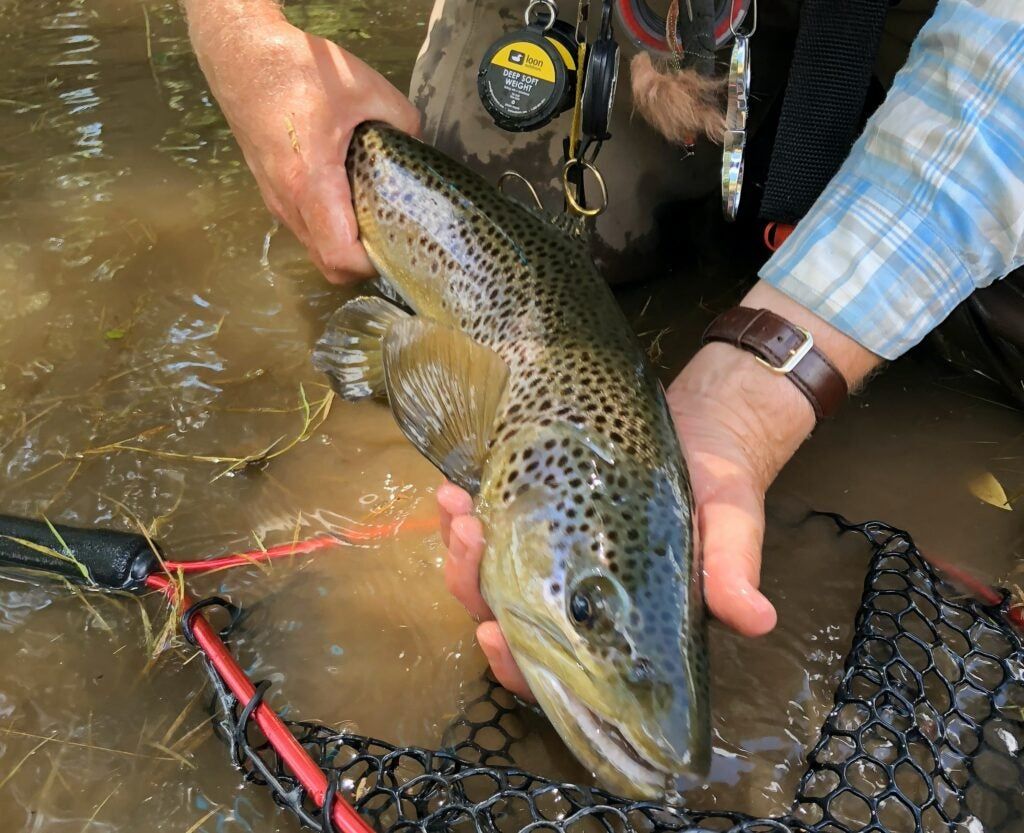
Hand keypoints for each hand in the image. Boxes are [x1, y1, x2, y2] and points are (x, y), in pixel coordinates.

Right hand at [190, 14, 419, 282]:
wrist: (240, 55)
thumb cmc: (296, 70)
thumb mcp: (365, 88)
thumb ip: (403, 121)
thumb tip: (419, 144)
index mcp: (310, 182)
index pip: (339, 255)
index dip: (370, 264)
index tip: (396, 248)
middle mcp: (288, 201)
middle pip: (327, 264)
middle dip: (362, 263)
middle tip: (392, 236)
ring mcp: (276, 199)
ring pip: (314, 248)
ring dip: (345, 245)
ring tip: (375, 218)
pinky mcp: (272, 191)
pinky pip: (305, 227)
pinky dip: (330, 229)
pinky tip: (350, 200)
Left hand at [438, 284, 879, 698]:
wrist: (708, 426)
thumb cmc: (722, 485)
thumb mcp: (734, 525)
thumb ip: (733, 571)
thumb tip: (757, 620)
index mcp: (617, 622)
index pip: (557, 667)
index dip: (518, 665)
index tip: (493, 633)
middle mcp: (575, 596)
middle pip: (503, 615)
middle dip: (473, 586)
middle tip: (470, 539)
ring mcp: (550, 553)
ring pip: (486, 572)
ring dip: (461, 547)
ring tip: (455, 504)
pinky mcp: (538, 510)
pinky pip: (490, 522)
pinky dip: (466, 512)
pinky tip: (453, 487)